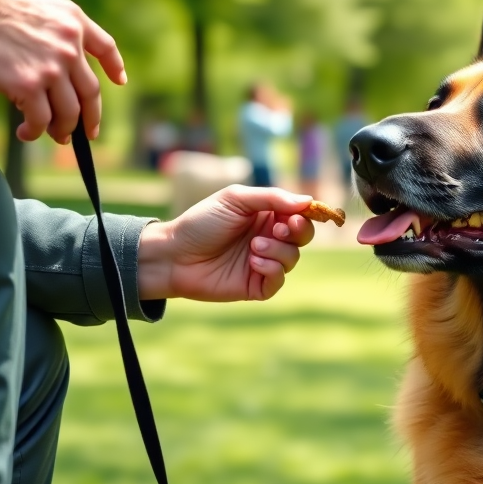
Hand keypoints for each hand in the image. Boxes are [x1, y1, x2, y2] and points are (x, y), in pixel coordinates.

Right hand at [0, 0, 125, 142]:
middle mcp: (70, 47)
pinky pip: (41, 119)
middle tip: (86, 132)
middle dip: (91, 117)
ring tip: (55, 136)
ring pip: (70, 112)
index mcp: (74, 22)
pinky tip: (26, 132)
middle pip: (91, 92)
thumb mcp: (39, 3)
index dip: (114, 67)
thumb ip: (55, 29)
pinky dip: (35, 131)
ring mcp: (52, 68)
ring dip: (64, 129)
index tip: (119, 81)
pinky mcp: (28, 85)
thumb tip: (56, 63)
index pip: (106, 48)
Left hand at [137, 186, 315, 301]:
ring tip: (254, 246)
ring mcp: (263, 262)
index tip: (298, 214)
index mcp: (265, 215)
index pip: (298, 214)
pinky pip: (278, 281)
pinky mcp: (255, 285)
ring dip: (278, 250)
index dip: (305, 214)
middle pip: (303, 237)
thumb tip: (308, 201)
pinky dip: (272, 269)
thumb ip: (272, 198)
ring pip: (292, 258)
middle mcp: (268, 238)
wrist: (174, 254)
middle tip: (279, 230)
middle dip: (298, 232)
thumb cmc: (201, 222)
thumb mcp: (236, 199)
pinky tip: (253, 261)